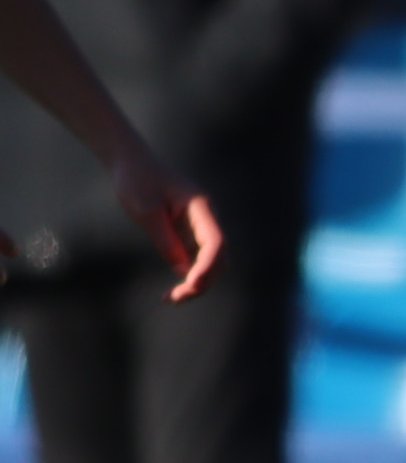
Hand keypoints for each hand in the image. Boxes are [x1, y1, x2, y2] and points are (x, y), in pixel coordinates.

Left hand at [106, 149, 220, 299]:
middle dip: (204, 280)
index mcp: (200, 208)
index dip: (208, 266)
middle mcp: (205, 219)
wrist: (131, 164)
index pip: (215, 242)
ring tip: (172, 298)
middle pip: (218, 256)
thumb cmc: (137, 182)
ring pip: (210, 261)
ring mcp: (198, 227)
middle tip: (176, 298)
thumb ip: (165, 241)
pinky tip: (173, 289)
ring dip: (197, 282)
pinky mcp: (187, 233)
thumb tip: (182, 270)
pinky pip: (196, 258)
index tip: (192, 284)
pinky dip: (188, 275)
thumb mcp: (146, 212)